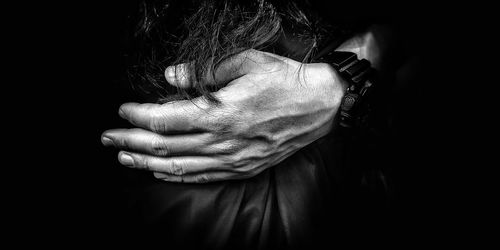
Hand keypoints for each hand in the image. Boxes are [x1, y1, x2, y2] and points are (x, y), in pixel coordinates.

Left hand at [101, 49, 345, 182]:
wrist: (320, 104)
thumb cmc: (284, 80)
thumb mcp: (245, 63)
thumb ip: (203, 72)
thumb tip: (170, 77)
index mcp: (221, 113)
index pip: (166, 118)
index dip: (139, 115)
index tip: (123, 108)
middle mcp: (223, 141)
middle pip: (166, 146)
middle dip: (131, 141)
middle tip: (107, 137)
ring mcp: (233, 159)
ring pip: (179, 166)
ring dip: (146, 162)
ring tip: (123, 157)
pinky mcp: (243, 167)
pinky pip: (202, 177)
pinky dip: (176, 176)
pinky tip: (158, 172)